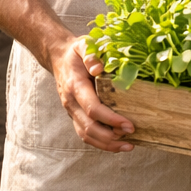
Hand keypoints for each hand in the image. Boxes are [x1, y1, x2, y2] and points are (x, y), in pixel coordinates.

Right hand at [48, 35, 135, 152]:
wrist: (58, 57)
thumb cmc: (75, 52)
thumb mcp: (83, 45)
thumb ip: (90, 54)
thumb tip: (99, 67)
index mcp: (75, 86)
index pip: (93, 109)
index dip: (111, 119)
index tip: (129, 124)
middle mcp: (71, 102)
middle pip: (89, 127)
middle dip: (111, 136)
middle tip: (132, 134)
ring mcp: (71, 111)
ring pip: (86, 135)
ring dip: (107, 144)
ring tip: (128, 146)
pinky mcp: (75, 115)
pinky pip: (85, 134)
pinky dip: (101, 143)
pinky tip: (117, 144)